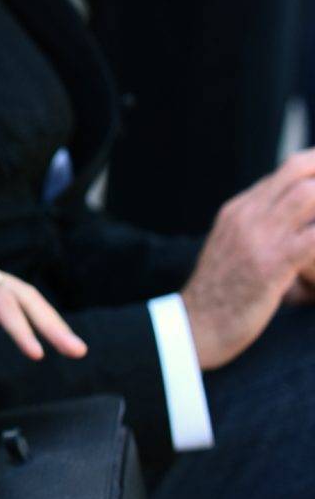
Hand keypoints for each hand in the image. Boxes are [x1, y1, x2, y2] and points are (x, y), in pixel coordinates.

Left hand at [0, 253, 86, 360]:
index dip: (19, 325)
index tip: (35, 353)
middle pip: (21, 293)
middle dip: (49, 322)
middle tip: (76, 350)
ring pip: (19, 298)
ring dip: (45, 322)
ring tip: (71, 348)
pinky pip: (8, 305)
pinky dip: (27, 322)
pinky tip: (42, 340)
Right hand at [181, 150, 314, 367]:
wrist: (196, 327)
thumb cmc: (220, 297)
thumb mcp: (231, 251)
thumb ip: (257, 232)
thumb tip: (294, 230)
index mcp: (237, 211)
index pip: (285, 172)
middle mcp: (246, 215)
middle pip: (296, 170)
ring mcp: (258, 237)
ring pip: (309, 195)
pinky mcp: (272, 263)